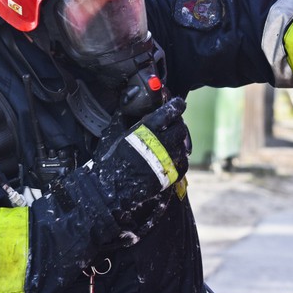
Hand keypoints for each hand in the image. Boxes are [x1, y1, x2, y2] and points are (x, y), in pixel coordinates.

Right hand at [92, 97, 190, 230]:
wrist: (109, 189)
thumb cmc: (108, 160)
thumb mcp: (111, 133)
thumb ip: (122, 117)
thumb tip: (127, 104)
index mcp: (147, 130)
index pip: (169, 112)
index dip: (176, 105)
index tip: (179, 103)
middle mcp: (161, 144)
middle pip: (180, 128)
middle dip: (179, 123)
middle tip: (174, 122)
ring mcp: (166, 161)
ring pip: (184, 146)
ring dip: (180, 141)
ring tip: (174, 139)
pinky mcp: (168, 176)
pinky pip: (183, 165)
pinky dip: (181, 159)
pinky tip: (175, 156)